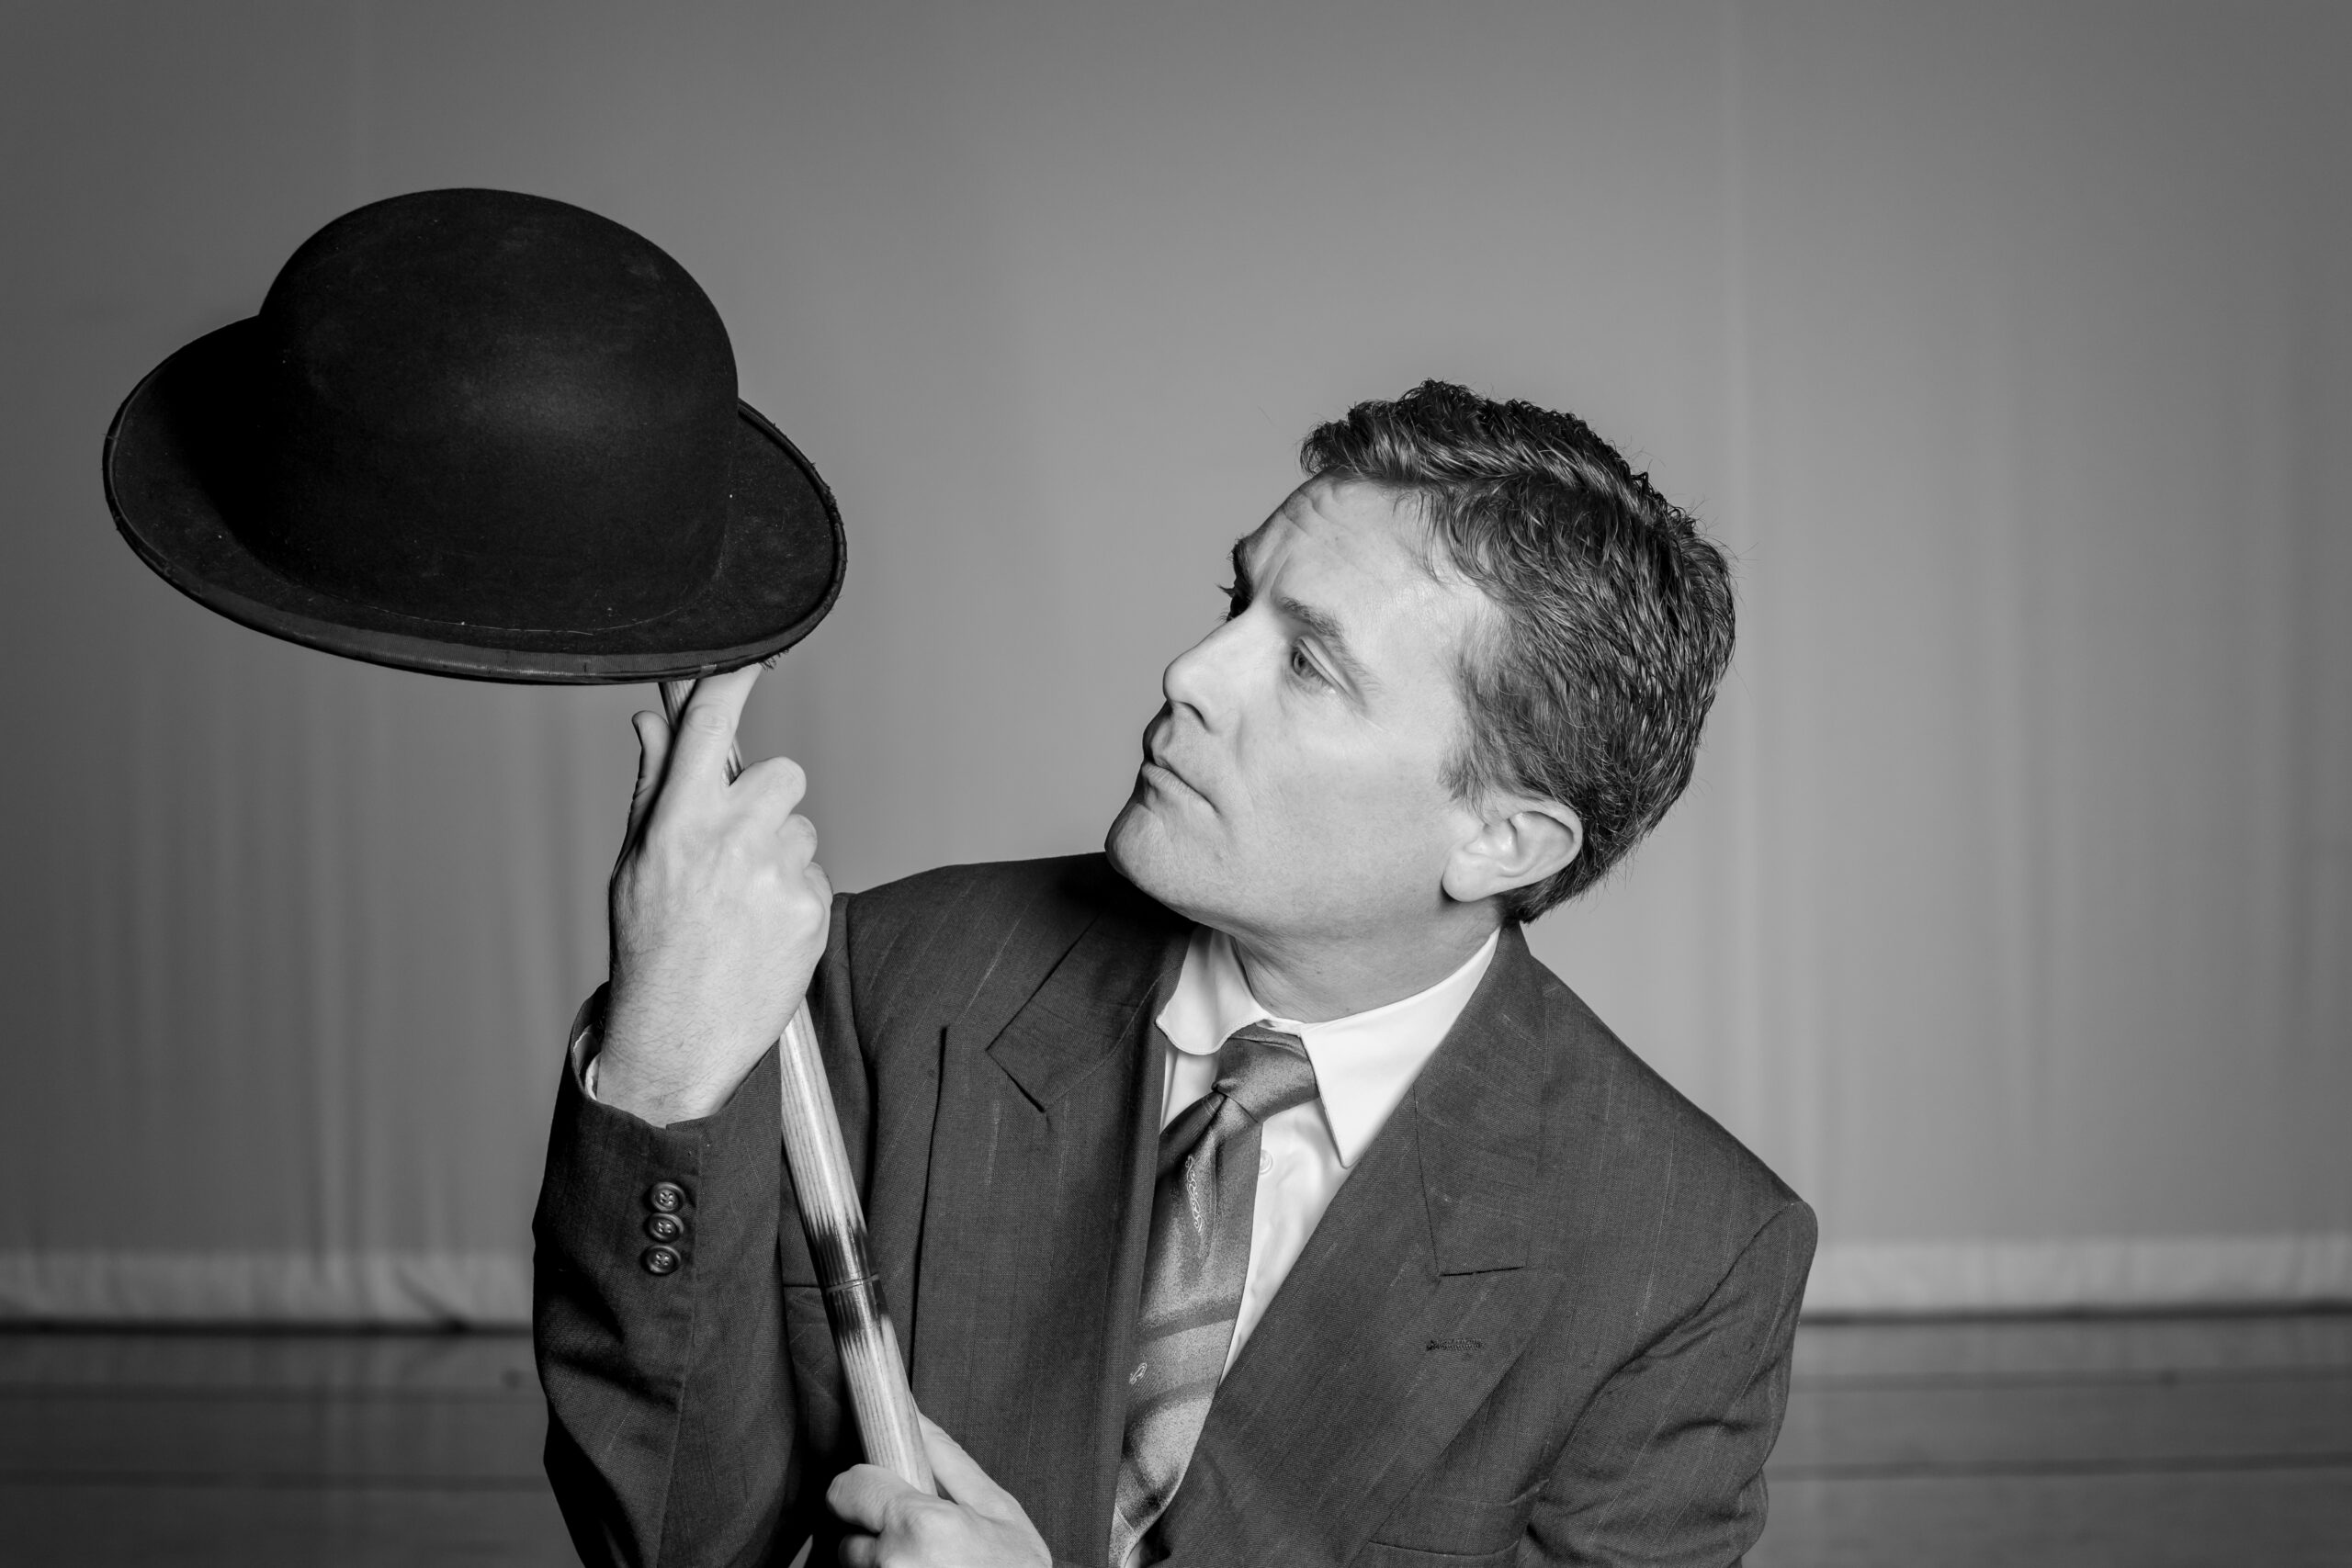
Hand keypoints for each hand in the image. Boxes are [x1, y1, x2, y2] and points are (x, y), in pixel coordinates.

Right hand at [597, 664, 829, 1124]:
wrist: (676, 1037)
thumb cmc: (651, 946)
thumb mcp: (636, 862)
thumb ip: (653, 785)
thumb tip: (653, 719)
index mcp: (677, 822)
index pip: (713, 727)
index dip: (735, 679)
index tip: (756, 656)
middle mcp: (729, 840)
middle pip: (782, 773)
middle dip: (767, 799)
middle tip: (736, 846)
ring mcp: (775, 874)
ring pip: (802, 825)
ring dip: (781, 851)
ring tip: (741, 900)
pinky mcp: (811, 908)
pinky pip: (814, 871)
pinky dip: (794, 893)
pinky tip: (761, 927)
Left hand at [829, 1414, 1051, 1567]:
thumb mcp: (998, 1511)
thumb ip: (949, 1462)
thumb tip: (915, 1417)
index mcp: (921, 1525)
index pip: (846, 1488)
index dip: (866, 1487)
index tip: (880, 1492)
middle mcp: (893, 1564)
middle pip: (847, 1538)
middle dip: (877, 1534)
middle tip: (919, 1542)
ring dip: (882, 1565)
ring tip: (926, 1566)